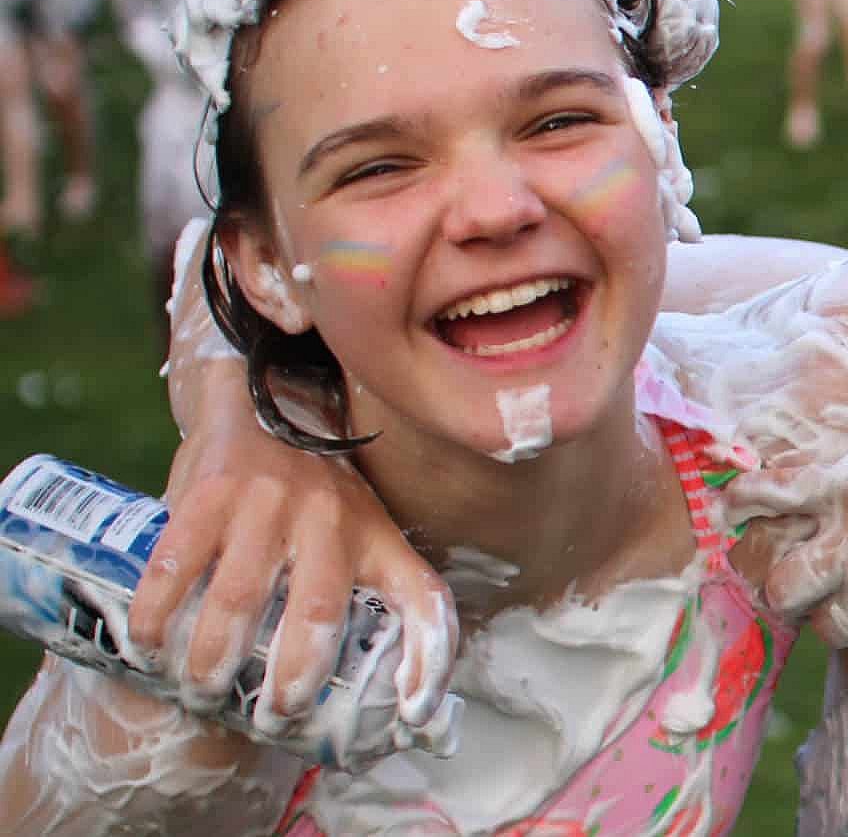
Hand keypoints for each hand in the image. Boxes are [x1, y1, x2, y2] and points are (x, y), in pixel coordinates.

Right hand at [126, 418, 457, 754]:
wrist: (265, 401)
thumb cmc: (317, 494)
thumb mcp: (363, 530)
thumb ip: (371, 590)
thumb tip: (383, 684)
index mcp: (378, 537)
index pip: (425, 600)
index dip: (429, 660)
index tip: (414, 714)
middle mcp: (331, 519)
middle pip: (317, 614)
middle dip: (292, 679)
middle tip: (273, 717)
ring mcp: (268, 503)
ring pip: (241, 599)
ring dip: (215, 659)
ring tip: (202, 690)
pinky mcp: (211, 492)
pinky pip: (176, 566)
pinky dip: (157, 615)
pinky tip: (148, 646)